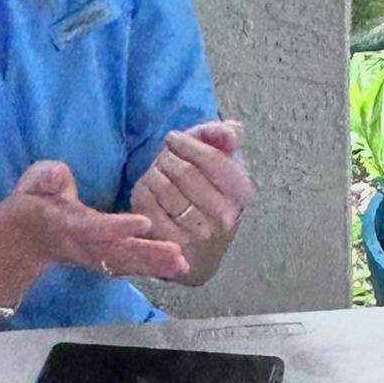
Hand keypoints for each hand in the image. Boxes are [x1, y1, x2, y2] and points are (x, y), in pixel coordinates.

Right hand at [0, 160, 189, 283]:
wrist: (22, 239)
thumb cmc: (32, 203)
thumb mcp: (33, 183)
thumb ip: (45, 178)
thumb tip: (57, 177)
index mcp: (67, 223)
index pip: (93, 228)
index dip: (116, 227)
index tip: (142, 223)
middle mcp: (82, 245)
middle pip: (116, 252)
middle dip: (146, 254)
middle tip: (176, 255)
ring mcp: (92, 255)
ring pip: (124, 263)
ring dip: (153, 265)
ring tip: (182, 264)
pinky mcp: (101, 260)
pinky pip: (127, 266)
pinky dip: (150, 269)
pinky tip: (175, 268)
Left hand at [131, 120, 252, 284]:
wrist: (199, 251)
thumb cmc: (207, 195)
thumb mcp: (219, 163)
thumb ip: (223, 137)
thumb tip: (231, 131)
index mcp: (241, 193)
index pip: (212, 158)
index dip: (187, 143)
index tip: (173, 139)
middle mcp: (224, 217)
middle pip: (183, 171)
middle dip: (167, 158)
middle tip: (163, 158)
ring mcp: (197, 234)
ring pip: (162, 186)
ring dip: (153, 173)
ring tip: (157, 174)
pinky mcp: (169, 243)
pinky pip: (146, 205)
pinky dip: (143, 191)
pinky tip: (149, 192)